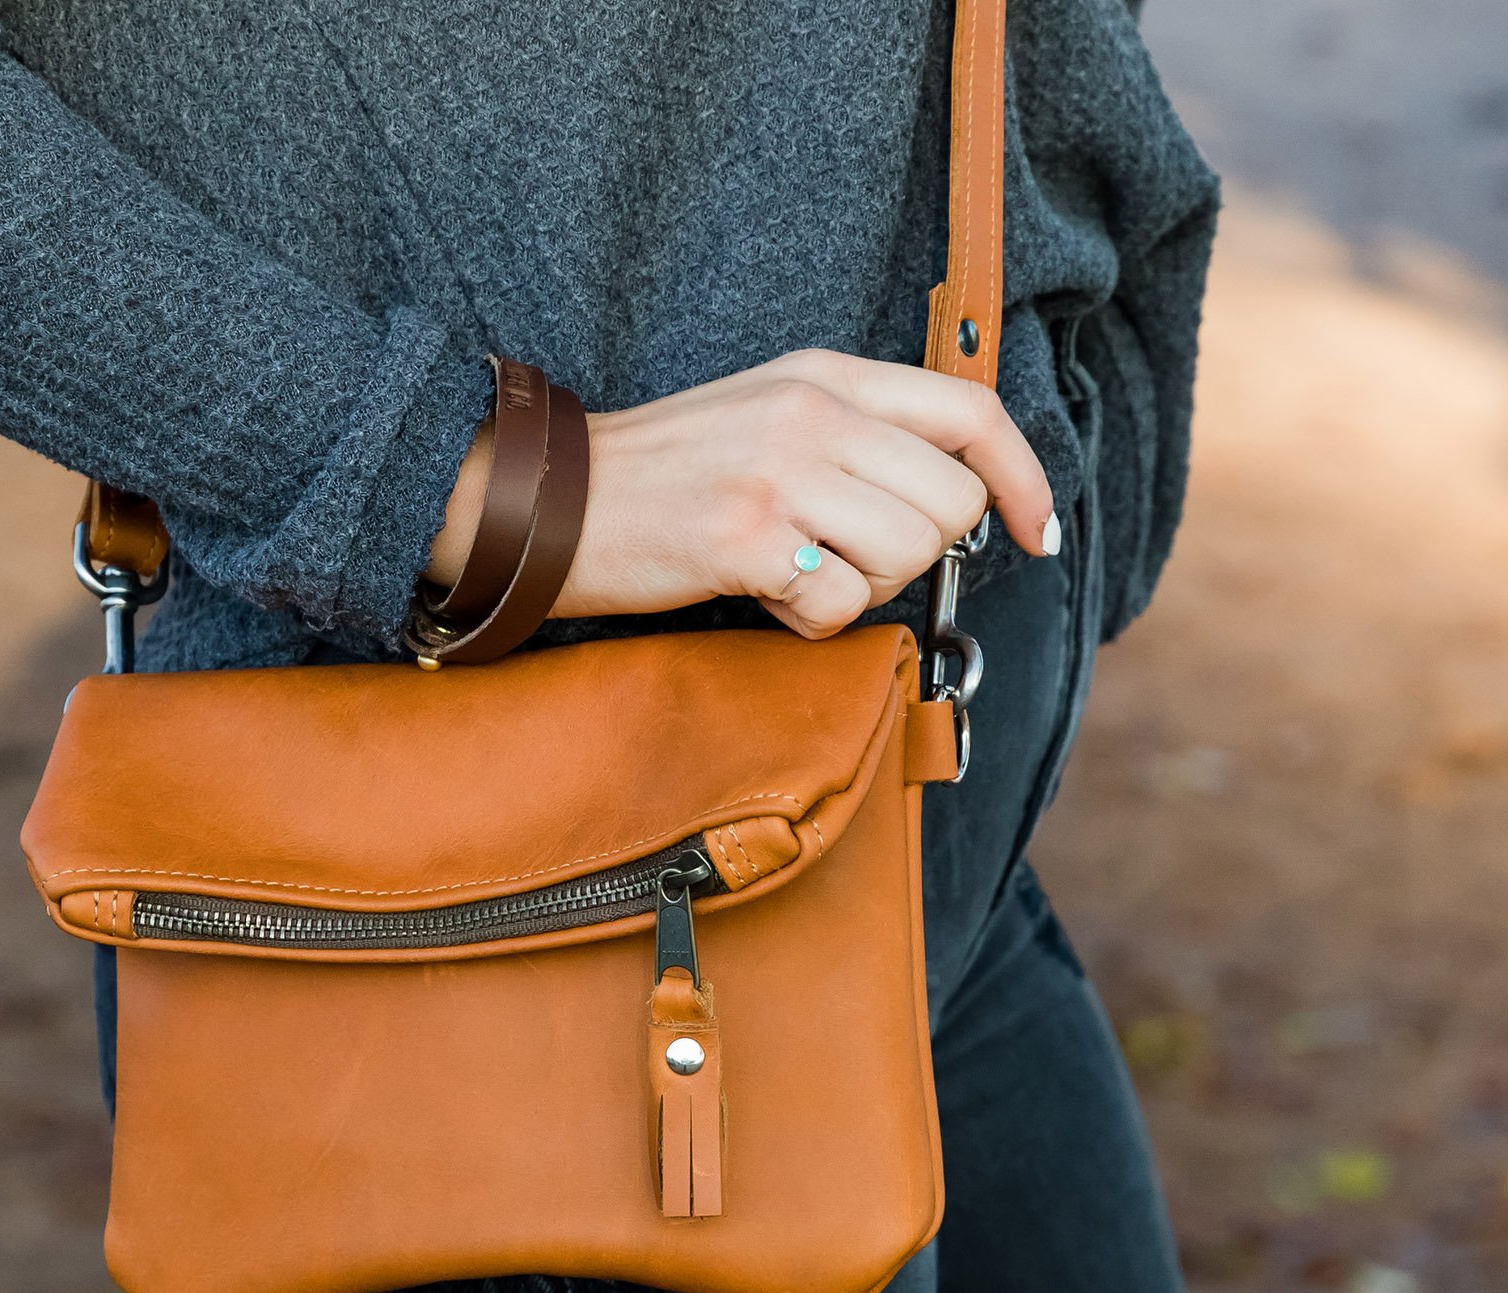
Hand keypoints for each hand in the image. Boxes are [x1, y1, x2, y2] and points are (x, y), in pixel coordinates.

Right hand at [428, 349, 1057, 638]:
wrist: (550, 500)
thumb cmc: (663, 474)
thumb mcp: (768, 415)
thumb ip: (856, 437)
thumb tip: (951, 502)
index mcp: (826, 375)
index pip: (971, 412)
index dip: (1021, 480)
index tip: (1035, 533)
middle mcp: (812, 413)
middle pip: (951, 502)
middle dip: (916, 553)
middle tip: (846, 560)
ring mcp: (779, 473)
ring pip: (907, 556)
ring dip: (863, 589)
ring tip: (795, 574)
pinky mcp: (744, 539)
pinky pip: (839, 605)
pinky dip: (809, 622)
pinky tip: (761, 597)